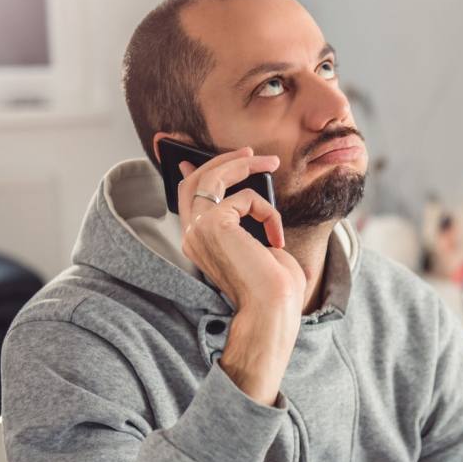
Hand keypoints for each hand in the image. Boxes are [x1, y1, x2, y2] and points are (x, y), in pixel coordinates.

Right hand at [177, 147, 304, 404]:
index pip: (186, 199)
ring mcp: (197, 230)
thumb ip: (245, 219)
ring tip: (271, 162)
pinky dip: (268, 212)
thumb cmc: (272, 285)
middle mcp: (191, 236)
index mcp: (198, 244)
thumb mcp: (256, 243)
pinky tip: (276, 238)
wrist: (272, 308)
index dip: (195, 174)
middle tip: (251, 154)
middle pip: (196, 182)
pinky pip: (245, 198)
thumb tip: (246, 194)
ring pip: (212, 179)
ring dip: (244, 166)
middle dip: (223, 161)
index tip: (200, 158)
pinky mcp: (213, 225)